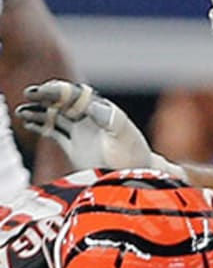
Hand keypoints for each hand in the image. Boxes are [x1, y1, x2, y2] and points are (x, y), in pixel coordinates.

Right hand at [16, 80, 184, 177]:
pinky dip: (40, 126)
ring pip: (54, 116)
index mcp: (100, 110)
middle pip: (62, 102)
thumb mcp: (125, 137)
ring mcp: (80, 132)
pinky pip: (53, 132)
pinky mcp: (74, 147)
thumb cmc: (134, 156)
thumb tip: (94, 105)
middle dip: (45, 97)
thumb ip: (112, 120)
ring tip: (22, 112)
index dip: (60, 90)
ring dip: (39, 112)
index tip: (44, 90)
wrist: (136, 177)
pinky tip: (28, 123)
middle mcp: (88, 118)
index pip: (75, 95)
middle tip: (28, 96)